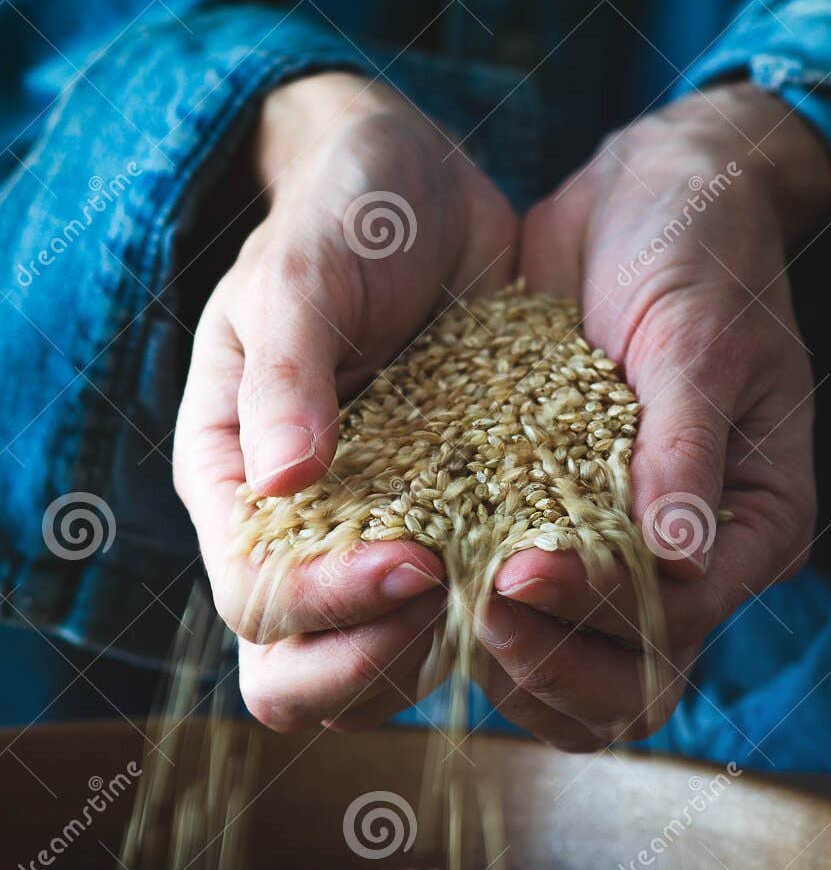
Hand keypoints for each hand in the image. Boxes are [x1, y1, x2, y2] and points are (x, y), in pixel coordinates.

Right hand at [173, 71, 516, 729]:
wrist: (423, 191)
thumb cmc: (344, 218)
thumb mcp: (304, 270)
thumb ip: (288, 370)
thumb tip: (284, 478)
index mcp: (233, 484)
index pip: (254, 597)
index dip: (325, 604)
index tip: (417, 562)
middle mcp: (296, 539)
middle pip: (296, 677)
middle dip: (372, 665)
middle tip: (457, 600)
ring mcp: (371, 550)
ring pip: (381, 673)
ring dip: (444, 657)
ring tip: (515, 589)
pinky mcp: (449, 540)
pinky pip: (465, 620)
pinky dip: (505, 618)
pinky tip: (557, 571)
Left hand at [478, 83, 830, 751]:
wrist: (650, 196)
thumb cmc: (697, 249)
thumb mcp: (697, 337)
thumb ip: (683, 447)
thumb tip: (677, 560)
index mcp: (758, 526)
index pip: (683, 621)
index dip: (599, 613)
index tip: (518, 571)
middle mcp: (698, 563)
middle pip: (630, 684)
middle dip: (550, 662)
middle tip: (469, 607)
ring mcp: (628, 558)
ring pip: (574, 672)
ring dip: (509, 660)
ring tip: (438, 606)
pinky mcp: (566, 532)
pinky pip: (528, 614)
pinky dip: (479, 617)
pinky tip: (421, 583)